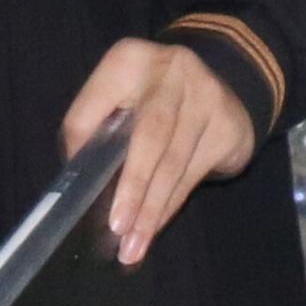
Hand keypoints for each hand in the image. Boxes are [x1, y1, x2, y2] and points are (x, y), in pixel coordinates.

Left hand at [62, 36, 259, 264]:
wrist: (224, 84)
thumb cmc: (153, 100)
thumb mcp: (119, 98)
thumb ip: (96, 126)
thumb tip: (79, 180)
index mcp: (128, 59)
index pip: (93, 107)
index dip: (81, 148)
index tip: (77, 189)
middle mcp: (170, 70)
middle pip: (149, 136)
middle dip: (132, 186)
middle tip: (117, 227)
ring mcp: (206, 95)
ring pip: (174, 162)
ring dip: (151, 210)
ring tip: (132, 246)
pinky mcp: (228, 123)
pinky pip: (194, 173)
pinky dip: (171, 206)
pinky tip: (154, 229)